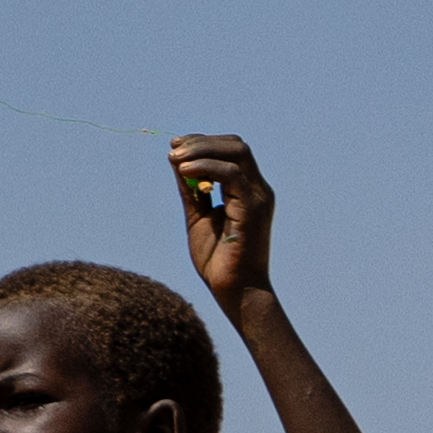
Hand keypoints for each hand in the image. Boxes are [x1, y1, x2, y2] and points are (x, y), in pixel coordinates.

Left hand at [170, 132, 274, 306]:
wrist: (234, 291)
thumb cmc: (218, 259)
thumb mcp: (197, 215)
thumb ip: (191, 189)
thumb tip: (175, 159)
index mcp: (248, 191)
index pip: (232, 150)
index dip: (203, 141)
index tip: (175, 144)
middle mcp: (258, 190)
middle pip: (236, 146)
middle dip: (202, 141)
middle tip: (174, 147)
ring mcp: (258, 198)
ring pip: (236, 153)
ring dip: (201, 150)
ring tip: (175, 157)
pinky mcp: (254, 209)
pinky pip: (232, 174)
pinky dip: (207, 166)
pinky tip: (185, 171)